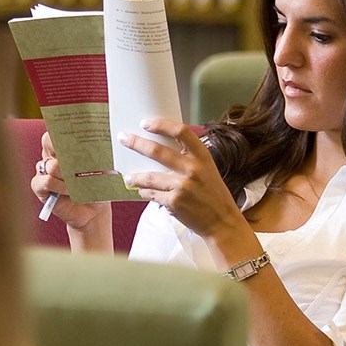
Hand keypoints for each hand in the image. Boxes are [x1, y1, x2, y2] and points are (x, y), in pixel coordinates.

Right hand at [30, 131, 110, 229]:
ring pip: (51, 165)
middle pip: (48, 140)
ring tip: (80, 183)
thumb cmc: (97, 186)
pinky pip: (46, 181)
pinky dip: (60, 186)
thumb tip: (97, 143)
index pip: (57, 129)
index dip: (63, 127)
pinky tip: (70, 191)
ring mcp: (44, 171)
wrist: (94, 209)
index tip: (75, 129)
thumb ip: (96, 155)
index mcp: (64, 147)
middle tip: (78, 156)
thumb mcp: (101, 168)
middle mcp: (52, 156)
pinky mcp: (39, 187)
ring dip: (68, 175)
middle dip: (63, 146)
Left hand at [119, 118, 242, 237]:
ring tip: (129, 178)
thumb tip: (161, 148)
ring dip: (136, 177)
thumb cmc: (213, 194)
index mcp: (202, 156)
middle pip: (157, 151)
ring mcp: (182, 186)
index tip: (146, 123)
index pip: (181, 132)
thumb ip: (189, 157)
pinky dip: (145, 193)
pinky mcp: (174, 203)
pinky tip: (143, 192)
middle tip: (123, 138)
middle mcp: (192, 169)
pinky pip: (152, 194)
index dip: (161, 124)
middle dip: (136, 143)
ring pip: (149, 177)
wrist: (222, 221)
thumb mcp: (208, 169)